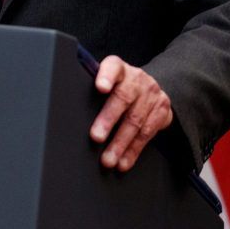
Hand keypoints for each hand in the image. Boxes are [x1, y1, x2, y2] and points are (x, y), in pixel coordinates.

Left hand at [90, 56, 172, 171]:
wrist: (149, 88)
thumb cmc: (118, 87)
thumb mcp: (106, 80)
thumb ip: (91, 89)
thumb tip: (67, 111)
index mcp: (119, 68)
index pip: (113, 66)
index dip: (107, 76)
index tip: (100, 87)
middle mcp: (136, 79)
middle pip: (122, 99)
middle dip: (108, 120)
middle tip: (95, 137)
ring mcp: (151, 94)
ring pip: (135, 121)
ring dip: (120, 144)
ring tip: (108, 160)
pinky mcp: (162, 110)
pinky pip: (147, 134)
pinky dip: (133, 151)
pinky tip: (123, 162)